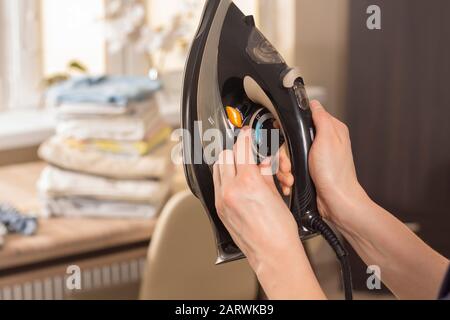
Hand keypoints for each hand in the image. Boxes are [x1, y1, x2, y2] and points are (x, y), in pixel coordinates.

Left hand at [213, 128, 300, 271]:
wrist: (273, 254)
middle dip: (238, 151)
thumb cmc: (279, 231)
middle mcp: (230, 190)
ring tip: (245, 168)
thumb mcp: (275, 193)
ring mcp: (222, 200)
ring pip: (218, 168)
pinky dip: (226, 177)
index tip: (250, 134)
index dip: (247, 137)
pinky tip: (239, 182)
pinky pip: (217, 184)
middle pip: (226, 155)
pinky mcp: (219, 209)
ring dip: (230, 163)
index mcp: (247, 182)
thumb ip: (264, 172)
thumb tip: (262, 160)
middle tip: (250, 154)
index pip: (242, 147)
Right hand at [273, 101, 366, 224]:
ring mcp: (313, 158)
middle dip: (284, 154)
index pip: (302, 119)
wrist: (336, 201)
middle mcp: (322, 143)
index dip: (289, 128)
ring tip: (290, 175)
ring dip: (284, 167)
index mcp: (330, 130)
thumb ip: (320, 118)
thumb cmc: (335, 174)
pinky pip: (289, 168)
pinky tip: (291, 181)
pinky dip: (287, 176)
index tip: (283, 137)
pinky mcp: (307, 171)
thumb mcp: (328, 138)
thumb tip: (314, 103)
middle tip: (288, 163)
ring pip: (287, 155)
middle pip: (290, 139)